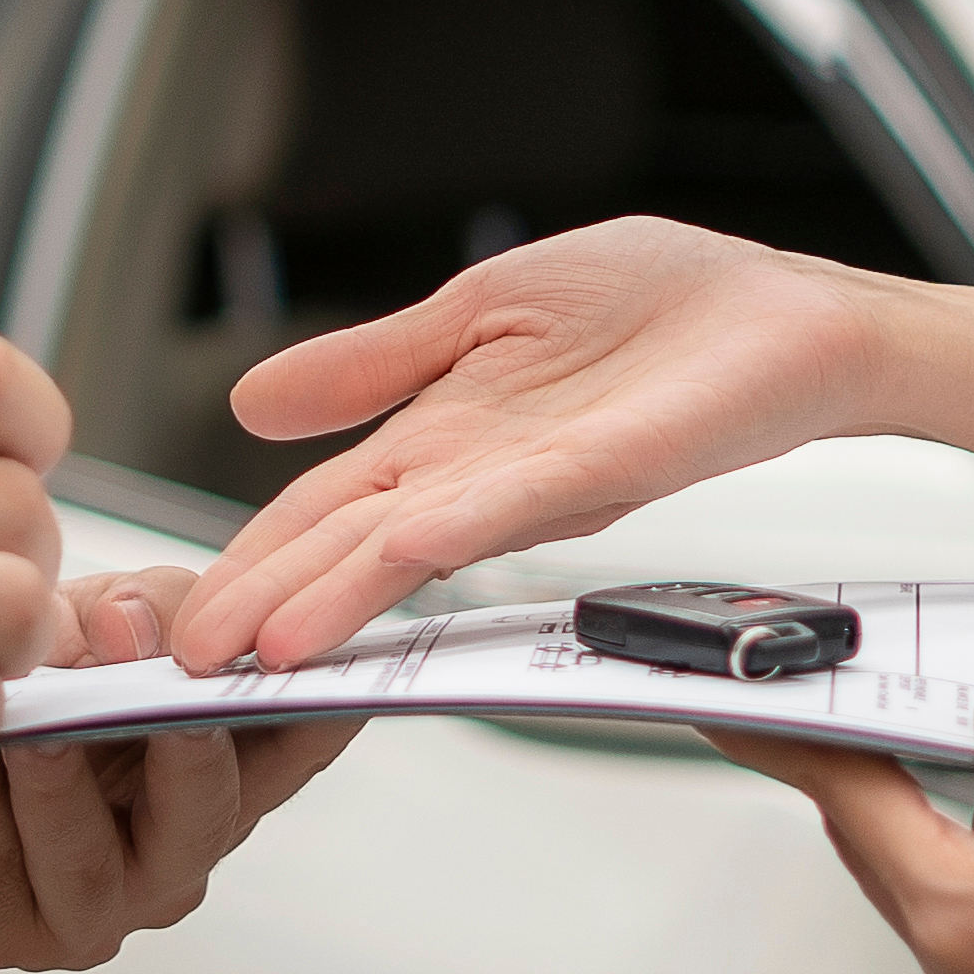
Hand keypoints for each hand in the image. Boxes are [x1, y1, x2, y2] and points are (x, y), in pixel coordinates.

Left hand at [0, 565, 358, 967]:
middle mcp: (163, 855)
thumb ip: (144, 607)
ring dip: (69, 779)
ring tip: (44, 721)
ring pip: (93, 860)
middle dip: (192, 746)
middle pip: (209, 816)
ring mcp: (81, 907)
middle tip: (173, 678)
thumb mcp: (91, 620)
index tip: (318, 648)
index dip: (323, 703)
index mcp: (212, 777)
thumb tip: (143, 619)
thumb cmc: (11, 691)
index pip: (294, 744)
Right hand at [170, 217, 896, 670]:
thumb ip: (375, 361)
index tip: (183, 616)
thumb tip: (252, 402)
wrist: (790, 317)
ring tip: (261, 652)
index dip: (253, 557)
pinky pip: (515, 502)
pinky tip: (392, 552)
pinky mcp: (608, 470)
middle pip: (352, 544)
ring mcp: (541, 481)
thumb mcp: (483, 309)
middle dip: (268, 602)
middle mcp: (483, 475)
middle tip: (187, 666)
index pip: (326, 506)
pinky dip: (451, 529)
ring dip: (338, 596)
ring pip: (416, 545)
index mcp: (446, 434)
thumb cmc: (662, 307)